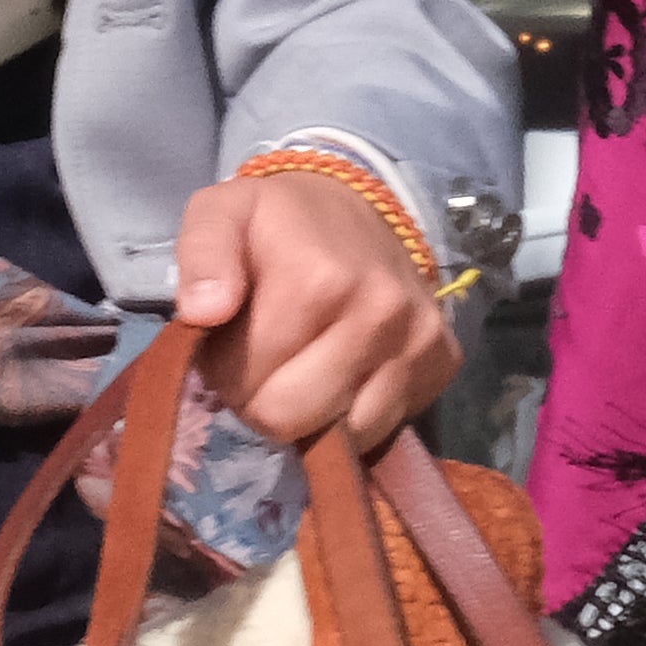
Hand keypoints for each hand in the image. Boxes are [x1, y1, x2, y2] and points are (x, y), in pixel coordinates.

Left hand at [172, 166, 459, 451]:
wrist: (361, 208)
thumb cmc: (280, 223)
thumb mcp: (222, 215)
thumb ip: (202, 257)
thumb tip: (203, 312)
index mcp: (320, 281)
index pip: (249, 390)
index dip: (227, 373)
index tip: (232, 342)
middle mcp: (381, 315)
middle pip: (294, 420)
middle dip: (265, 400)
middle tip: (265, 362)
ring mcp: (418, 343)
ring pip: (343, 436)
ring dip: (313, 415)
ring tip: (304, 367)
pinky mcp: (443, 362)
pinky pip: (385, 428)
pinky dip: (356, 415)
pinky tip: (344, 375)